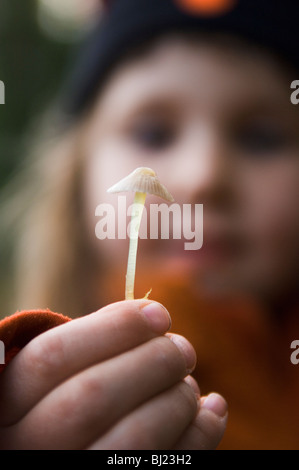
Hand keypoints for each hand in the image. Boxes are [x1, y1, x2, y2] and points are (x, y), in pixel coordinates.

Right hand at [0, 300, 226, 448]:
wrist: (65, 450)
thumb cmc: (65, 401)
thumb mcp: (58, 374)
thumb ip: (90, 342)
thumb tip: (149, 312)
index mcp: (8, 405)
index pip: (52, 357)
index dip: (113, 328)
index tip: (159, 313)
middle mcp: (28, 448)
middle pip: (93, 397)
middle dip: (152, 363)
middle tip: (182, 349)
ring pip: (131, 441)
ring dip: (177, 400)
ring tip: (188, 382)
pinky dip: (200, 435)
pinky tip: (212, 409)